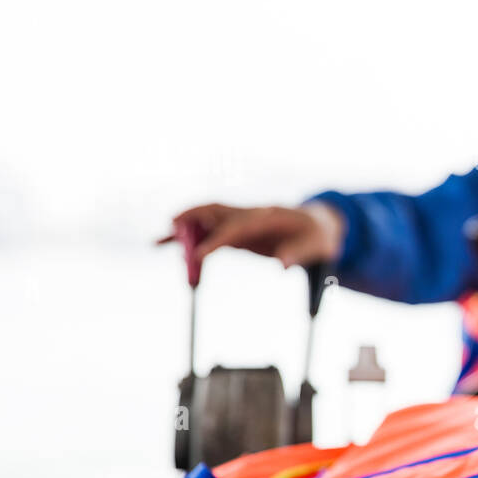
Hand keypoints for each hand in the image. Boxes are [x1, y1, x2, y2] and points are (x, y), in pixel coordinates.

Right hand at [156, 202, 345, 268]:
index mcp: (268, 216)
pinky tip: (162, 243)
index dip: (217, 240)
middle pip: (215, 211)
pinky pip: (207, 232)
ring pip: (206, 219)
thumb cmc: (317, 236)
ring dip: (184, 228)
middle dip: (193, 219)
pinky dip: (187, 238)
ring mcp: (240, 221)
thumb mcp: (316, 246)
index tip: (199, 255)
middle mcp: (249, 214)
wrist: (319, 227)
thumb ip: (299, 254)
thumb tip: (283, 265)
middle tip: (172, 232)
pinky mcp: (235, 232)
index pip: (237, 227)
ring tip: (158, 242)